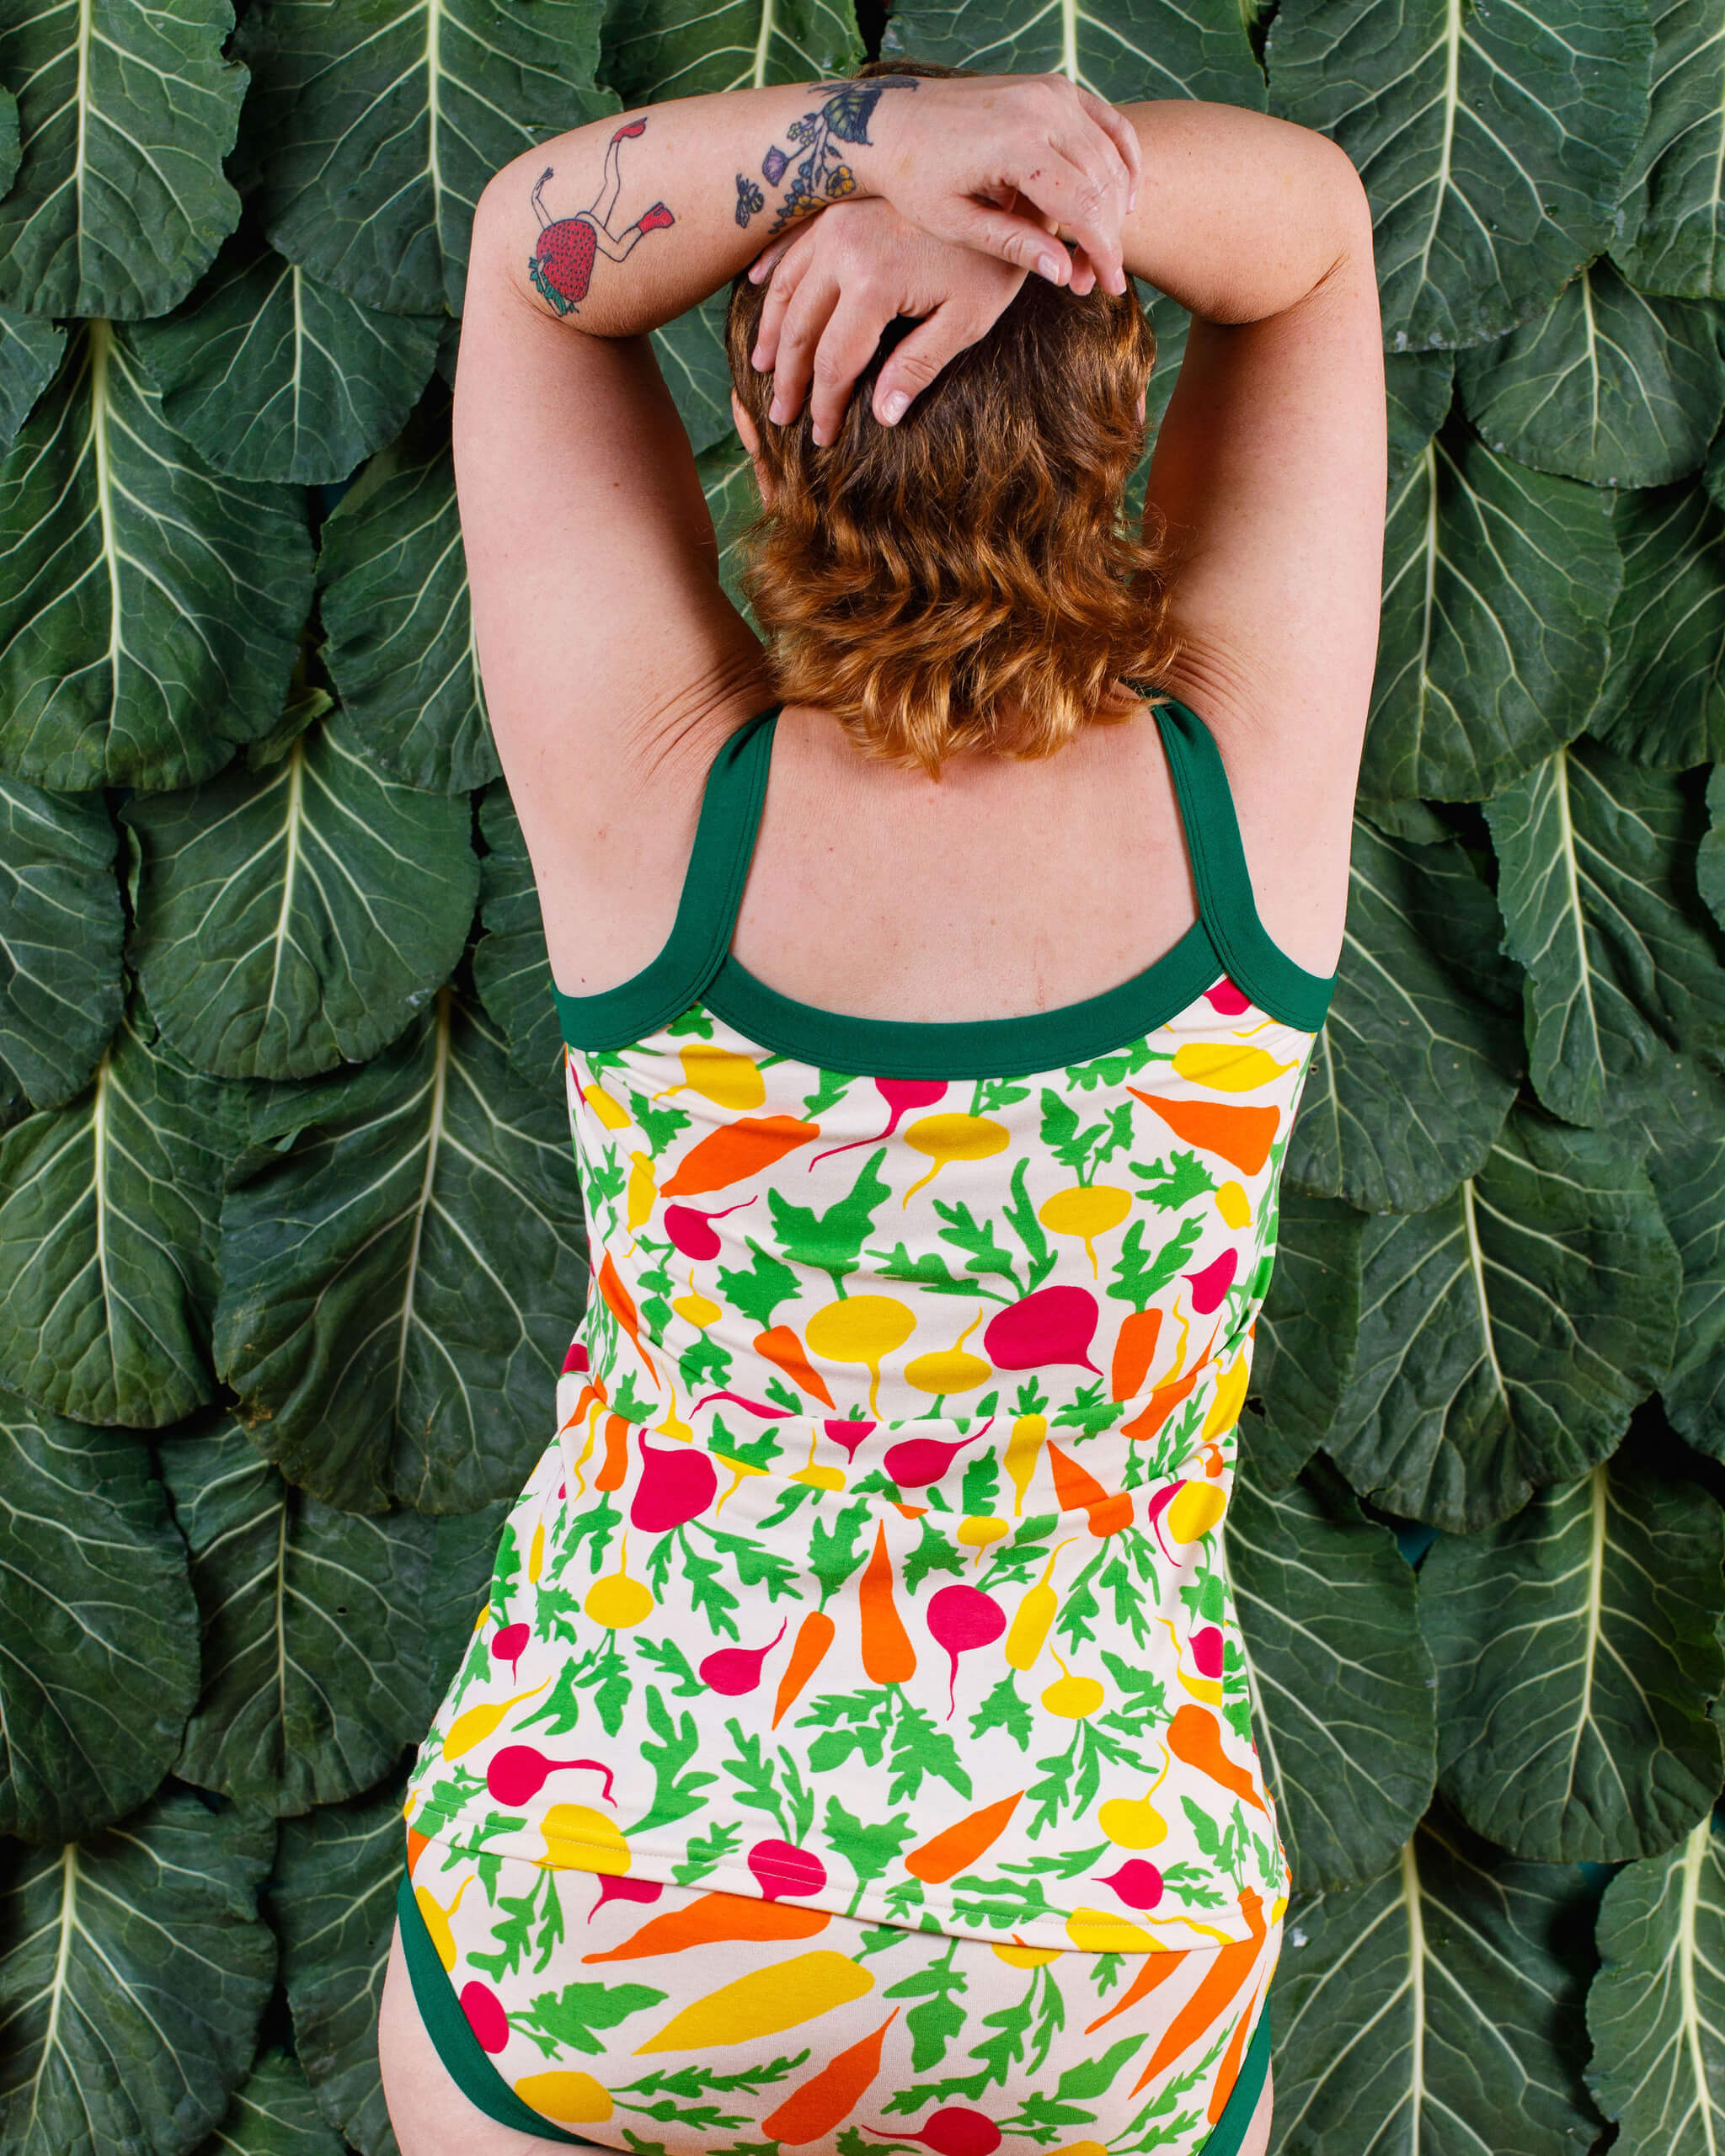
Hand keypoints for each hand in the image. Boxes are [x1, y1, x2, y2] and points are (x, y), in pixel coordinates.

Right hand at [748, 195, 1039, 442]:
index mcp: (874, 283)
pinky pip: (792, 243)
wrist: (1004, 184)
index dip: (825, 405)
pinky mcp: (840, 205)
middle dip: (789, 379)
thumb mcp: (968, 320)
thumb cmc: (993, 259)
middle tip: (782, 415)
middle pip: (799, 328)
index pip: (833, 361)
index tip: (823, 436)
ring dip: (772, 331)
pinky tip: (756, 289)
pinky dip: (772, 270)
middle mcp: (843, 249)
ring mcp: (837, 222)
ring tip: (764, 368)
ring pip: (785, 285)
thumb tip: (882, 416)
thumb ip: (920, 366)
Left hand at [852, 70, 1141, 298]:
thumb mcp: (955, 223)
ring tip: (1100, 251)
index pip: (1083, 205)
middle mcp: (1039, 108)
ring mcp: (1049, 91)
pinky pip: (1108, 123)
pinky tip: (1122, 198)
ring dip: (1114, 207)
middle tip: (1099, 278)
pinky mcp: (1053, 87)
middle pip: (1102, 183)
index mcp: (1014, 144)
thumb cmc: (914, 178)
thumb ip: (1011, 245)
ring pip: (1109, 156)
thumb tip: (1063, 273)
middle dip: (1109, 236)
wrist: (891, 121)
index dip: (1103, 251)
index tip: (1110, 286)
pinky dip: (1122, 160)